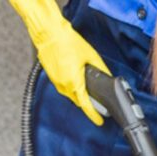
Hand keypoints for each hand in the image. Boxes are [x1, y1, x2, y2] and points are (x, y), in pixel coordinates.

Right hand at [9, 0, 111, 125]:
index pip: (86, 105)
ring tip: (88, 88)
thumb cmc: (67, 42)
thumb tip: (108, 78)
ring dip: (79, 94)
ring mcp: (56, 82)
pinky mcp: (52, 77)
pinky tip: (76, 78)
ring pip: (71, 95)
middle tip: (98, 103)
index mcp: (74, 82)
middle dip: (88, 104)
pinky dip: (72, 87)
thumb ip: (101, 70)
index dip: (93, 115)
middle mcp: (63, 85)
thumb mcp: (91, 56)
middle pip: (79, 101)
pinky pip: (64, 88)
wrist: (48, 32)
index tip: (99, 121)